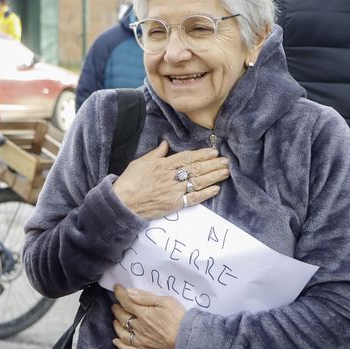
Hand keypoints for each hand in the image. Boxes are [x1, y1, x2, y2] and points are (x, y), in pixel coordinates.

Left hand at [111, 284, 185, 348]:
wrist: (187, 341)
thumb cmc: (179, 319)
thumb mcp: (166, 301)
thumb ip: (146, 297)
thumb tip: (129, 293)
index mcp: (143, 314)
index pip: (126, 301)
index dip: (120, 294)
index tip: (117, 288)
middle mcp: (139, 328)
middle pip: (123, 317)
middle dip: (117, 309)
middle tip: (115, 305)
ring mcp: (141, 341)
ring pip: (123, 333)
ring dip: (117, 325)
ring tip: (115, 320)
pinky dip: (120, 345)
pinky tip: (116, 341)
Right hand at [112, 140, 228, 219]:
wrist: (123, 203)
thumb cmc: (130, 182)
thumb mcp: (140, 162)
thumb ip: (155, 154)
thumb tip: (165, 144)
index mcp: (163, 165)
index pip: (187, 158)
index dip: (202, 154)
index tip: (214, 151)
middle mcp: (171, 177)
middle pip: (196, 169)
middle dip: (213, 164)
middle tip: (226, 161)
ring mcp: (174, 191)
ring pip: (198, 182)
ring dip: (214, 177)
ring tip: (226, 172)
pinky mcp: (174, 204)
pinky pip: (193, 198)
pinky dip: (205, 194)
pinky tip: (216, 189)